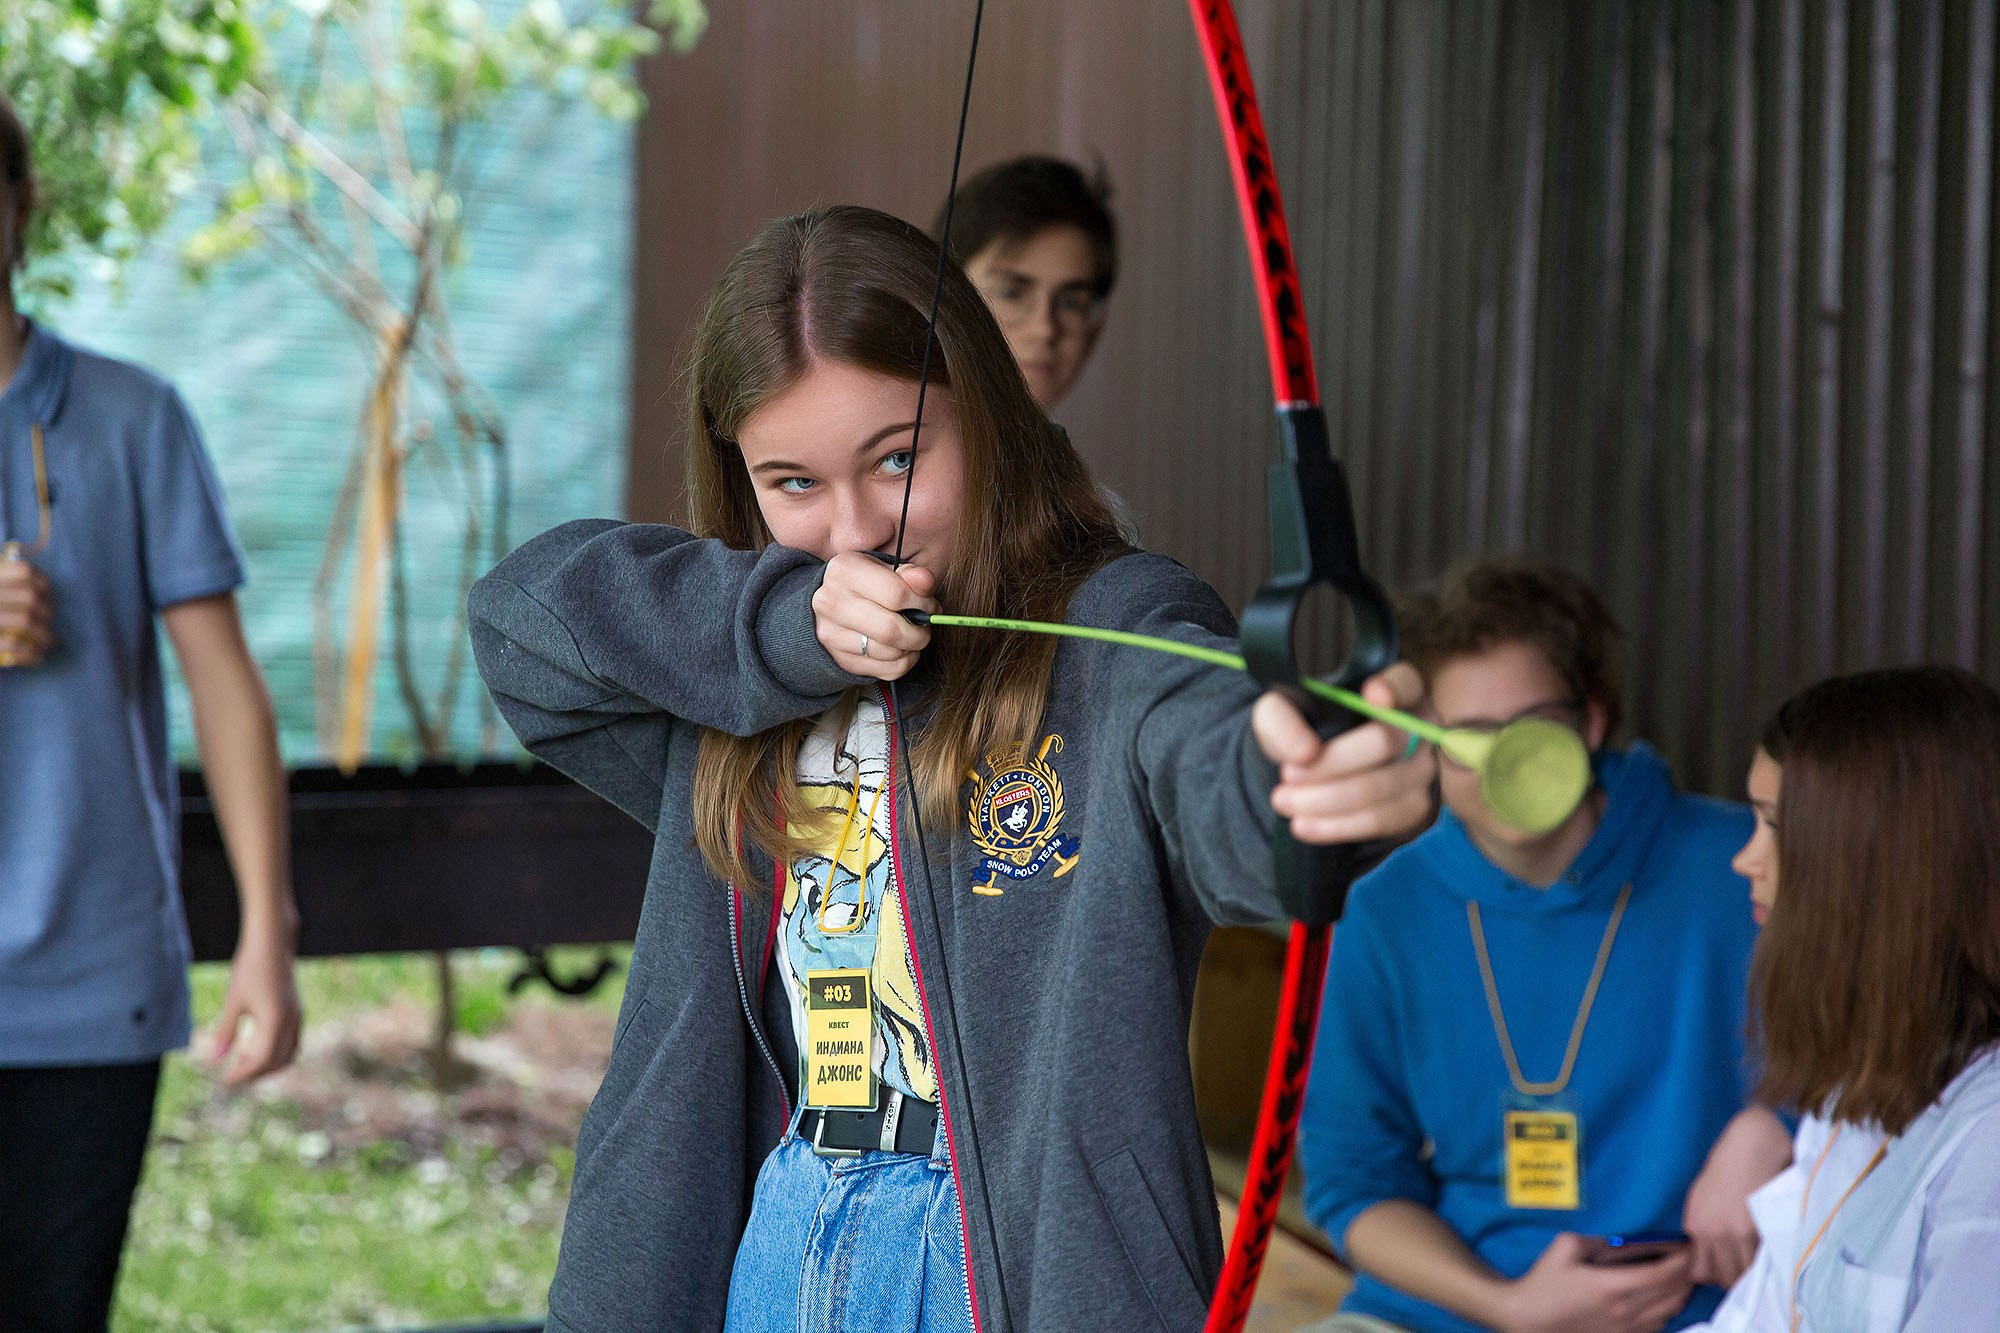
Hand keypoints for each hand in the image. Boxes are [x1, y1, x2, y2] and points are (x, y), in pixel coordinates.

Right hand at [0, 552, 55, 666]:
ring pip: (26, 621)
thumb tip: (37, 588)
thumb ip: (2, 586)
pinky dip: (30, 652)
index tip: (48, 595)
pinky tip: (36, 657)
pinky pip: (12, 645)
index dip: (43, 583)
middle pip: (30, 597)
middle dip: (47, 612)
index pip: (23, 572)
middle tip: (48, 621)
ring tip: (48, 642)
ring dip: (44, 635)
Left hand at [206, 919, 302, 1085]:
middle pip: (276, 1062)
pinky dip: (275, 1053)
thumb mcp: (233, 1001)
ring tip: (242, 1064)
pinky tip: (254, 1047)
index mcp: (275, 1020)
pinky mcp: (296, 1012)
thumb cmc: (250, 969)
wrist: (272, 943)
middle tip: (231, 1076)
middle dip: (254, 1074)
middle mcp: (291, 1022)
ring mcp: (297, 1017)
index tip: (224, 1080)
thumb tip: (212, 1061)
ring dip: (267, 1065)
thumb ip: (225, 1032)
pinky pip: (291, 1043)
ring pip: (288, 1055)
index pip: (261, 1060)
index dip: (243, 1074)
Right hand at [812, 551, 937, 681]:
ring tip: (912, 636)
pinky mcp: (839, 659)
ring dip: (911, 648)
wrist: (832, 604)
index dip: (923, 604)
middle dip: (919, 633)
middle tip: (925, 627)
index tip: (930, 607)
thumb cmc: (866, 584)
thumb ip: (910, 574)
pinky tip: (901, 650)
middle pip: (890, 630)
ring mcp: (830, 634)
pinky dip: (903, 663)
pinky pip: (886, 670)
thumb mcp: (886, 569)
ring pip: (889, 653)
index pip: (897, 594)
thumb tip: (925, 581)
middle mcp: (831, 602)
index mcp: (845, 570)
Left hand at [1251, 662, 1438, 843]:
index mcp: (1396, 689)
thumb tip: (1304, 753)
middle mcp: (1419, 726)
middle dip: (1331, 764)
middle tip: (1287, 775)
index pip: (1406, 682)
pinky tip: (1304, 825)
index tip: (1370, 696)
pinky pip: (1380, 821)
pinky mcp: (1415, 807)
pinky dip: (1337, 826)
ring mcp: (1423, 769)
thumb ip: (1282, 721)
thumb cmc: (1303, 727)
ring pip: (1379, 788)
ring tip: (1284, 802)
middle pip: (1385, 742)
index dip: (1394, 689)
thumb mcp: (1280, 713)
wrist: (1312, 770)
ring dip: (1326, 800)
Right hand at [1495, 1232, 1694, 1332]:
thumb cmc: (1545, 1281)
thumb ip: (1597, 1239)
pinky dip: (1668, 1310)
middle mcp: (1627, 1311)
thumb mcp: (1566, 1246)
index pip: (1664, 1274)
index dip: (1682, 1259)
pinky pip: (1658, 1326)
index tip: (1688, 1245)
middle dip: (1687, 1273)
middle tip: (1689, 1257)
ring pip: (1671, 1312)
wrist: (1529, 1319)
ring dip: (1681, 1293)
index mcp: (1614, 1286)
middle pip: (1674, 1294)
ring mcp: (1627, 1329)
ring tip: (1680, 1276)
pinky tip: (1662, 1298)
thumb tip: (1621, 1239)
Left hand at [1683, 1105, 1791, 1285]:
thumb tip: (1715, 1257)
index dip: (1716, 1273)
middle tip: (1749, 1265)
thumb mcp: (1704, 1198)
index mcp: (1695, 1224)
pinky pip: (1762, 1262)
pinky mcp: (1758, 1228)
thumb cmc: (1729, 1166)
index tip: (1728, 1267)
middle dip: (1736, 1277)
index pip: (1699, 1272)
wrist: (1752, 1141)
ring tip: (1763, 1261)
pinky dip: (1769, 1263)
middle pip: (1723, 1278)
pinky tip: (1775, 1255)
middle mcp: (1711, 1232)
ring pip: (1744, 1274)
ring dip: (1754, 1273)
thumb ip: (1707, 1229)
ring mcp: (1734, 1232)